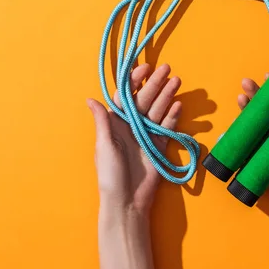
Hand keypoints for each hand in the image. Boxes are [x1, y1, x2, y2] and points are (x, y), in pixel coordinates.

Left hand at [87, 63, 181, 216]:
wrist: (127, 200)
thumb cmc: (110, 174)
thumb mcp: (103, 146)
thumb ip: (102, 121)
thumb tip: (91, 99)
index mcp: (116, 123)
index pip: (126, 96)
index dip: (134, 81)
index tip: (145, 68)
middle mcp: (132, 125)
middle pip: (145, 99)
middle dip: (155, 83)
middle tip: (168, 69)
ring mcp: (147, 135)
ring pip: (158, 110)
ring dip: (167, 95)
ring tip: (177, 80)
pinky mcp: (160, 145)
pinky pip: (167, 127)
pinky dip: (172, 116)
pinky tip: (178, 104)